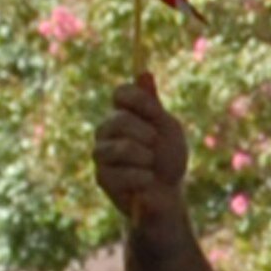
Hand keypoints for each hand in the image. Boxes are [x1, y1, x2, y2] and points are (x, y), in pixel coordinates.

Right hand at [92, 75, 189, 230]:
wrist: (169, 196)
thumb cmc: (169, 161)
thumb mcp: (169, 130)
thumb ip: (154, 106)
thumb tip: (144, 74)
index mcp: (123, 113)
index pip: (121, 93)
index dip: (140, 100)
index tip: (157, 113)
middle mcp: (107, 130)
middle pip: (119, 120)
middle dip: (146, 133)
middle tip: (155, 144)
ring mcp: (101, 153)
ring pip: (118, 148)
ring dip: (143, 157)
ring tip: (151, 165)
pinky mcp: (102, 178)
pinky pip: (120, 173)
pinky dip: (141, 177)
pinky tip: (147, 181)